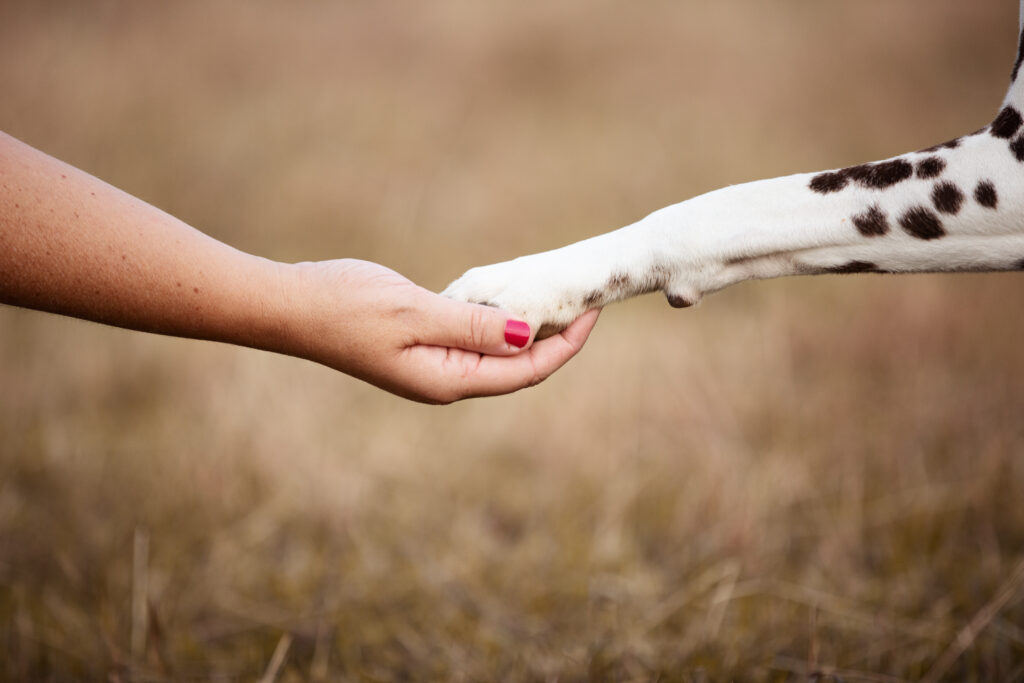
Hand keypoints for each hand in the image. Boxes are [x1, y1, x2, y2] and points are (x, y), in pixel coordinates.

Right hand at [286, 259, 600, 403]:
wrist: (292, 307)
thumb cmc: (347, 308)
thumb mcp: (416, 312)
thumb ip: (475, 326)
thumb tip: (529, 335)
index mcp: (449, 380)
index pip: (526, 371)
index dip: (565, 345)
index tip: (593, 313)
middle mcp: (446, 380)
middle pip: (518, 367)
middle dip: (556, 339)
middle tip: (586, 301)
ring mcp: (433, 366)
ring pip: (498, 353)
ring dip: (529, 328)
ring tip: (559, 299)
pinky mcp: (421, 347)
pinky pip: (473, 338)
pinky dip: (498, 320)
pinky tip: (510, 298)